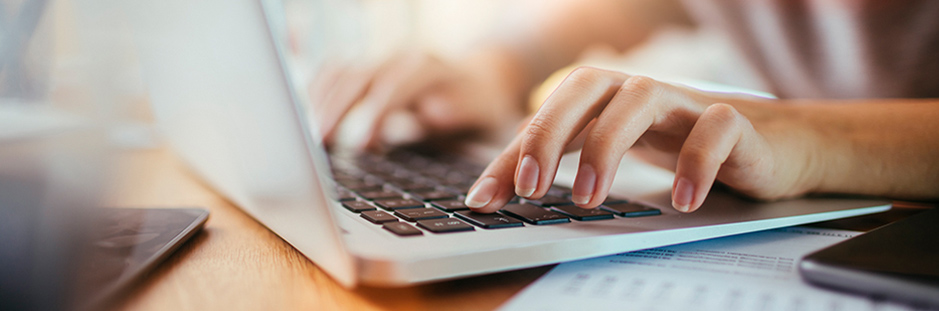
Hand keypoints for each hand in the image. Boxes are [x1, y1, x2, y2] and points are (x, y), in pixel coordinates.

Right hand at [310, 51, 525, 148]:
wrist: (483, 83)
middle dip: (337, 109)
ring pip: (341, 72)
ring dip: (322, 103)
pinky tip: (310, 122)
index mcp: (431, 68)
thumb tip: (430, 112)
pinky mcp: (368, 71)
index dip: (376, 113)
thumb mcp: (482, 113)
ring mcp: (382, 62)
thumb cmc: (482, 108)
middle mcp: (402, 59)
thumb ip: (458, 111)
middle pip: (359, 75)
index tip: (362, 144)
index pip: (395, 84)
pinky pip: (335, 74)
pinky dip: (319, 95)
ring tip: (310, 140)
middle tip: (320, 143)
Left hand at [463, 67, 821, 212]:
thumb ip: (558, 166)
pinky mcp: (736, 122)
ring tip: (588, 197)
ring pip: (640, 98)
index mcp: (606, 97)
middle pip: (586, 86)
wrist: (772, 144)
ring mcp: (686, 102)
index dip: (512, 154)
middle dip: (550, 134)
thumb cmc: (681, 144)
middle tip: (531, 188)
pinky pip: (716, 128)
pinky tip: (680, 199)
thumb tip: (491, 194)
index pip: (548, 114)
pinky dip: (696, 162)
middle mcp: (639, 91)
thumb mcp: (614, 153)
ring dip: (607, 146)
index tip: (485, 199)